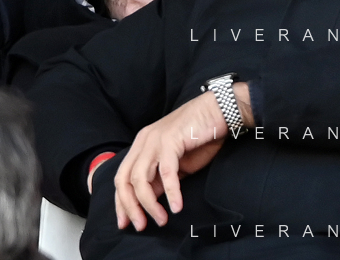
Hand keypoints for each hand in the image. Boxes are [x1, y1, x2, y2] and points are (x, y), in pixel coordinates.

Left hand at [113, 84, 250, 229]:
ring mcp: (155, 140)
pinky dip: (171, 192)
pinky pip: (166, 171)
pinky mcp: (171, 140)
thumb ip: (159, 179)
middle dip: (129, 206)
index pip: (121, 177)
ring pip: (140, 178)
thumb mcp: (176, 165)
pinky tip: (176, 206)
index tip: (124, 223)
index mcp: (141, 146)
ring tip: (161, 220)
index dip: (121, 202)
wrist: (218, 112)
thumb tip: (149, 202)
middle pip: (125, 179)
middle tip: (140, 226)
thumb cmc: (200, 138)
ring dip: (149, 203)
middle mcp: (143, 142)